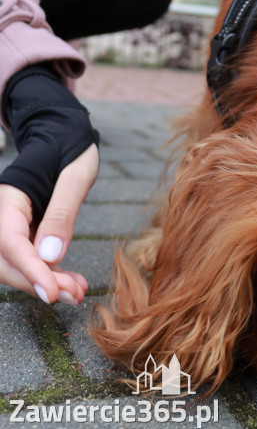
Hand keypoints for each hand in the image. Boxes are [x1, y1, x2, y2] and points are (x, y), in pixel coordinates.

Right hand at [0, 143, 98, 302]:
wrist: (64, 135)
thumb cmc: (71, 148)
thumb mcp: (75, 175)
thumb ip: (63, 212)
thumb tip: (51, 255)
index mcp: (10, 197)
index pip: (10, 242)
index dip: (30, 270)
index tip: (51, 292)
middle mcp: (3, 214)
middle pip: (8, 260)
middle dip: (38, 282)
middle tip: (72, 294)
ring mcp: (11, 224)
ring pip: (16, 265)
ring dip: (43, 282)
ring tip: (76, 291)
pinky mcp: (23, 232)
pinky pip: (28, 259)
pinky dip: (48, 274)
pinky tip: (71, 282)